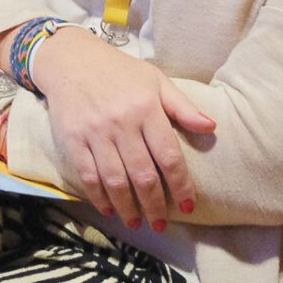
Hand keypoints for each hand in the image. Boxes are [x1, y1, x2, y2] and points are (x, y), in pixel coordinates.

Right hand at [34, 26, 215, 230]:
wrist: (71, 59)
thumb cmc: (119, 71)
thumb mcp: (155, 80)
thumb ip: (183, 107)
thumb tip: (212, 127)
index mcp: (146, 108)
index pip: (169, 156)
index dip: (181, 186)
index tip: (187, 206)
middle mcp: (121, 122)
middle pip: (143, 175)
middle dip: (154, 205)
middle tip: (161, 224)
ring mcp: (95, 132)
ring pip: (115, 180)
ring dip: (128, 207)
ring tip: (137, 223)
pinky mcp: (73, 139)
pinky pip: (88, 175)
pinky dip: (99, 196)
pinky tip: (109, 209)